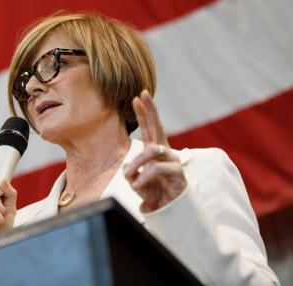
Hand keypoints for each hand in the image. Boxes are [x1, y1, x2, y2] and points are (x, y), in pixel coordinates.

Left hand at [123, 90, 186, 212]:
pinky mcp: (177, 173)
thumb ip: (132, 173)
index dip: (143, 113)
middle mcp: (165, 152)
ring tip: (129, 176)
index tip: (136, 98)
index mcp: (154, 151)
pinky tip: (137, 185)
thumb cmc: (154, 193)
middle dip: (150, 110)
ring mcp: (172, 161)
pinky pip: (157, 168)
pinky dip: (144, 176)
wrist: (169, 211)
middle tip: (143, 94)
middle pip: (158, 127)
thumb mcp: (137, 181)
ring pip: (151, 150)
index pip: (148, 128)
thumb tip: (127, 169)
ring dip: (137, 162)